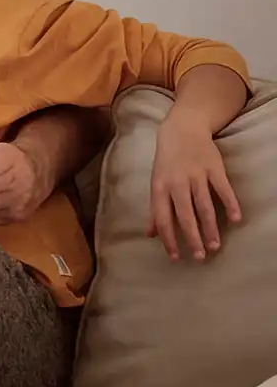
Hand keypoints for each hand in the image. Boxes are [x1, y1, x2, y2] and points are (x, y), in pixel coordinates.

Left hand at [147, 110, 241, 260]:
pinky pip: (223, 189)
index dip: (168, 238)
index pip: (162, 218)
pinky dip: (230, 204)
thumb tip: (151, 234)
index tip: (175, 256)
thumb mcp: (156, 183)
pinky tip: (236, 219)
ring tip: (215, 246)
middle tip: (199, 257)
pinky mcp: (214, 168)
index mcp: (159, 188)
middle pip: (185, 215)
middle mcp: (177, 183)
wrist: (182, 130)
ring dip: (210, 227)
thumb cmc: (167, 161)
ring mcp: (196, 175)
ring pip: (204, 206)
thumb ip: (155, 209)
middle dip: (192, 238)